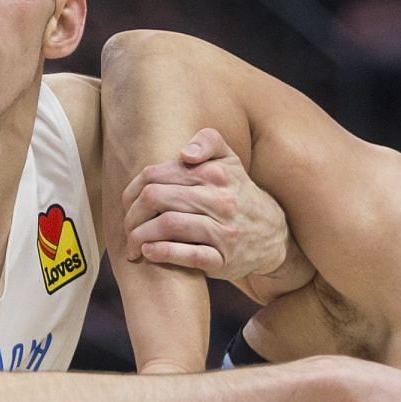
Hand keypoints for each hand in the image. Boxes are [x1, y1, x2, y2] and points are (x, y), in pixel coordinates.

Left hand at [122, 129, 306, 289]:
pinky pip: (187, 255)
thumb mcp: (230, 160)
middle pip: (156, 198)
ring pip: (168, 226)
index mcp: (215, 173)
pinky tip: (148, 253)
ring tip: (132, 244)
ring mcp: (222, 231)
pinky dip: (162, 253)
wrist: (274, 236)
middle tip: (126, 226)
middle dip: (132, 214)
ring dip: (140, 236)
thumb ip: (208, 142)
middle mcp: (220, 200)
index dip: (133, 189)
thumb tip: (184, 154)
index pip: (156, 175)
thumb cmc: (239, 195)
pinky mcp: (223, 259)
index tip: (128, 203)